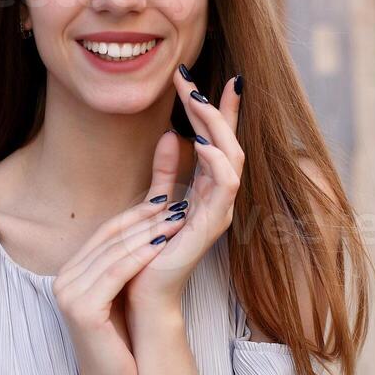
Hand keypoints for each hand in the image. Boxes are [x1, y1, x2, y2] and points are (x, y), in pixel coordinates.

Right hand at [52, 195, 188, 374]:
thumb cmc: (121, 343)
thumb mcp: (120, 295)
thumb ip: (122, 264)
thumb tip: (149, 227)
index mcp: (68, 273)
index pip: (104, 233)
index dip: (136, 214)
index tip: (166, 201)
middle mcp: (62, 280)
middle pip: (109, 238)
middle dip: (146, 219)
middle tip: (178, 205)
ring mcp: (69, 294)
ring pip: (115, 252)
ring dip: (149, 232)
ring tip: (178, 220)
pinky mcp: (83, 308)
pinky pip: (116, 272)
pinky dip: (142, 256)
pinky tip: (165, 245)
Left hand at [125, 67, 243, 320]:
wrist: (142, 298)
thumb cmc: (146, 255)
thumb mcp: (154, 203)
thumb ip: (164, 174)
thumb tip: (166, 136)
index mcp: (207, 192)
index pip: (220, 141)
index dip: (221, 109)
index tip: (219, 75)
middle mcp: (219, 199)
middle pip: (228, 142)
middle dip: (212, 107)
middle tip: (188, 77)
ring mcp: (219, 212)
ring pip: (232, 157)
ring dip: (215, 125)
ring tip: (196, 99)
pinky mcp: (211, 226)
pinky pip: (225, 186)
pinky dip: (216, 160)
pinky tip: (199, 140)